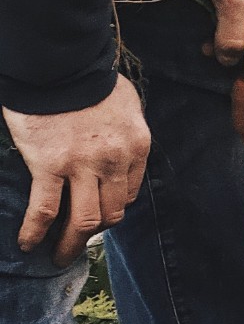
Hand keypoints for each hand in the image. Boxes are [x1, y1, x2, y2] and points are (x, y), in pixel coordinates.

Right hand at [2, 74, 149, 264]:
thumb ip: (125, 137)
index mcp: (137, 145)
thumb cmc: (92, 83)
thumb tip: (119, 160)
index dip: (113, 208)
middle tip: (78, 244)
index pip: (130, 193)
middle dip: (94, 233)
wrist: (61, 66)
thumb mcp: (128, 108)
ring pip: (85, 221)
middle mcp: (116, 160)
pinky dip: (36, 233)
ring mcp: (84, 165)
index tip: (98, 215)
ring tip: (57, 257)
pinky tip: (27, 244)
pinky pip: (46, 210)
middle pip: (112, 213)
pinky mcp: (50, 165)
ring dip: (70, 245)